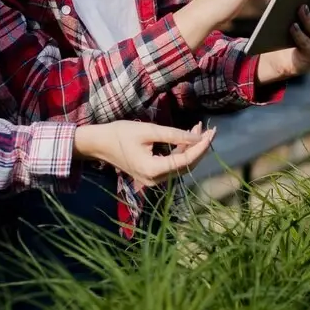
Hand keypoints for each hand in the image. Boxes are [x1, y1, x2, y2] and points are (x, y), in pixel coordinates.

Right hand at [73, 121, 217, 188]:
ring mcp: (153, 180)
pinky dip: (181, 152)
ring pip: (180, 166)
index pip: (186, 160)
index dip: (201, 146)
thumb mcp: (149, 130)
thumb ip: (174, 135)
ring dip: (191, 149)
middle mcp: (155, 180)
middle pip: (186, 165)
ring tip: (199, 129)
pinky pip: (172, 165)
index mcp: (154, 170)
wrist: (99, 144)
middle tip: (210, 130)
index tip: (211, 132)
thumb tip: (198, 137)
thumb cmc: (120, 134)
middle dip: (199, 148)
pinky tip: (186, 137)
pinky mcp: (151, 175)